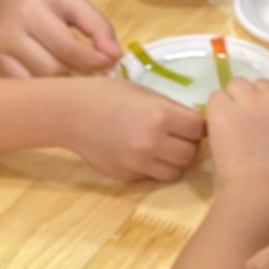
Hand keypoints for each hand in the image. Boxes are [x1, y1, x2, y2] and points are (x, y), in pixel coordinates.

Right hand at [0, 0, 120, 76]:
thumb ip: (97, 25)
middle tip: (89, 73)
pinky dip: (34, 90)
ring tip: (69, 76)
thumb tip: (115, 56)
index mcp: (30, 11)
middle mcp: (5, 34)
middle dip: (75, 75)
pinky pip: (15, 88)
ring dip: (55, 87)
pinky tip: (46, 79)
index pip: (68, 49)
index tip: (108, 64)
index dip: (94, 62)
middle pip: (50, 72)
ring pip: (31, 87)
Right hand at [66, 78, 206, 180]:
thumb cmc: (106, 94)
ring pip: (175, 171)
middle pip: (190, 153)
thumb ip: (171, 107)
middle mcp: (153, 143)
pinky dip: (153, 167)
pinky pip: (152, 176)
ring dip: (174, 160)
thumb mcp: (144, 92)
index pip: (198, 129)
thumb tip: (197, 121)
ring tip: (162, 146)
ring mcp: (139, 163)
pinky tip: (141, 152)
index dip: (197, 125)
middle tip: (178, 134)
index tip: (191, 122)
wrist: (70, 114)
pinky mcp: (127, 177)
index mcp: (160, 115)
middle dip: (188, 144)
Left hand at [206, 79, 268, 209]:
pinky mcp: (224, 107)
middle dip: (251, 100)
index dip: (268, 110)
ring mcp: (249, 100)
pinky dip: (215, 112)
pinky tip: (217, 131)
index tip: (263, 127)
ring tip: (229, 125)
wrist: (261, 192)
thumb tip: (267, 128)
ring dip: (232, 101)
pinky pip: (216, 98)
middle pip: (257, 85)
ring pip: (236, 85)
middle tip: (244, 125)